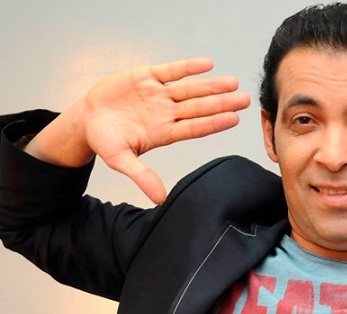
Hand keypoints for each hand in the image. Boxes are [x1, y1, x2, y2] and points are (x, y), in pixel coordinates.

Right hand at [28, 58, 250, 203]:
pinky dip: (187, 67)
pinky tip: (207, 64)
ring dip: (211, 85)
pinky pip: (171, 71)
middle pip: (199, 107)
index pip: (194, 128)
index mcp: (164, 132)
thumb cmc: (105, 140)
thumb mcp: (119, 159)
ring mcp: (159, 94)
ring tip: (233, 82)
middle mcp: (166, 113)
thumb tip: (160, 200)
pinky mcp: (147, 77)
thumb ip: (141, 176)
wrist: (86, 118)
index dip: (213, 123)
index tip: (234, 118)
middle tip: (245, 99)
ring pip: (190, 88)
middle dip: (221, 103)